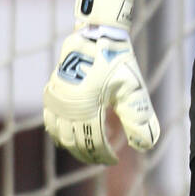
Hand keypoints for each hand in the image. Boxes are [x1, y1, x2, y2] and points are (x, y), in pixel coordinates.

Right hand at [43, 0, 159, 164]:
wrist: (97, 34)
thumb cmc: (118, 62)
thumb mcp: (133, 90)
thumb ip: (139, 118)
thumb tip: (145, 146)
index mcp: (86, 107)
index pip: (92, 142)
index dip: (103, 155)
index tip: (113, 160)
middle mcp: (67, 105)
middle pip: (74, 141)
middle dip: (89, 154)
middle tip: (103, 158)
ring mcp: (56, 99)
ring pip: (59, 134)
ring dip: (73, 145)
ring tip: (88, 150)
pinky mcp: (51, 91)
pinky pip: (49, 119)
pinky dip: (58, 132)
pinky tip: (68, 137)